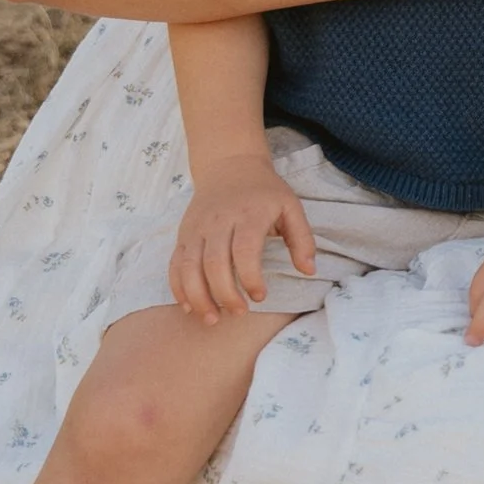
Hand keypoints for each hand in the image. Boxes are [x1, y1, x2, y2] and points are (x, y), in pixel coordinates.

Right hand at [172, 149, 315, 321]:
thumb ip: (302, 239)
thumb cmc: (264, 192)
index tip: (260, 297)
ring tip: (212, 319)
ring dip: (198, 297)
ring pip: (188, 267)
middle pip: (214, 263)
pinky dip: (178, 288)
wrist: (230, 165)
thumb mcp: (290, 207)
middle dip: (224, 294)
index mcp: (248, 214)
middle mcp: (218, 221)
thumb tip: (309, 271)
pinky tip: (190, 307)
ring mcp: (196, 228)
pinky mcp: (183, 235)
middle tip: (239, 313)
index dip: (250, 278)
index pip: (244, 250)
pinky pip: (174, 265)